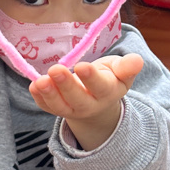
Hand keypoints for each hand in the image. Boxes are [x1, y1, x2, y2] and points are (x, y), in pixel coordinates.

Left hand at [29, 52, 143, 150]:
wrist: (98, 100)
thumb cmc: (110, 78)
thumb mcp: (121, 71)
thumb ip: (127, 67)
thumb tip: (136, 60)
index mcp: (107, 92)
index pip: (100, 87)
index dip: (91, 78)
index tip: (82, 66)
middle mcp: (89, 104)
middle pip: (77, 99)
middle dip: (66, 85)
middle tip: (55, 70)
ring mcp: (71, 109)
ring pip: (60, 106)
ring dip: (49, 94)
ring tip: (40, 81)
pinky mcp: (56, 109)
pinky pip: (47, 106)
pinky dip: (39, 98)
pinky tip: (33, 86)